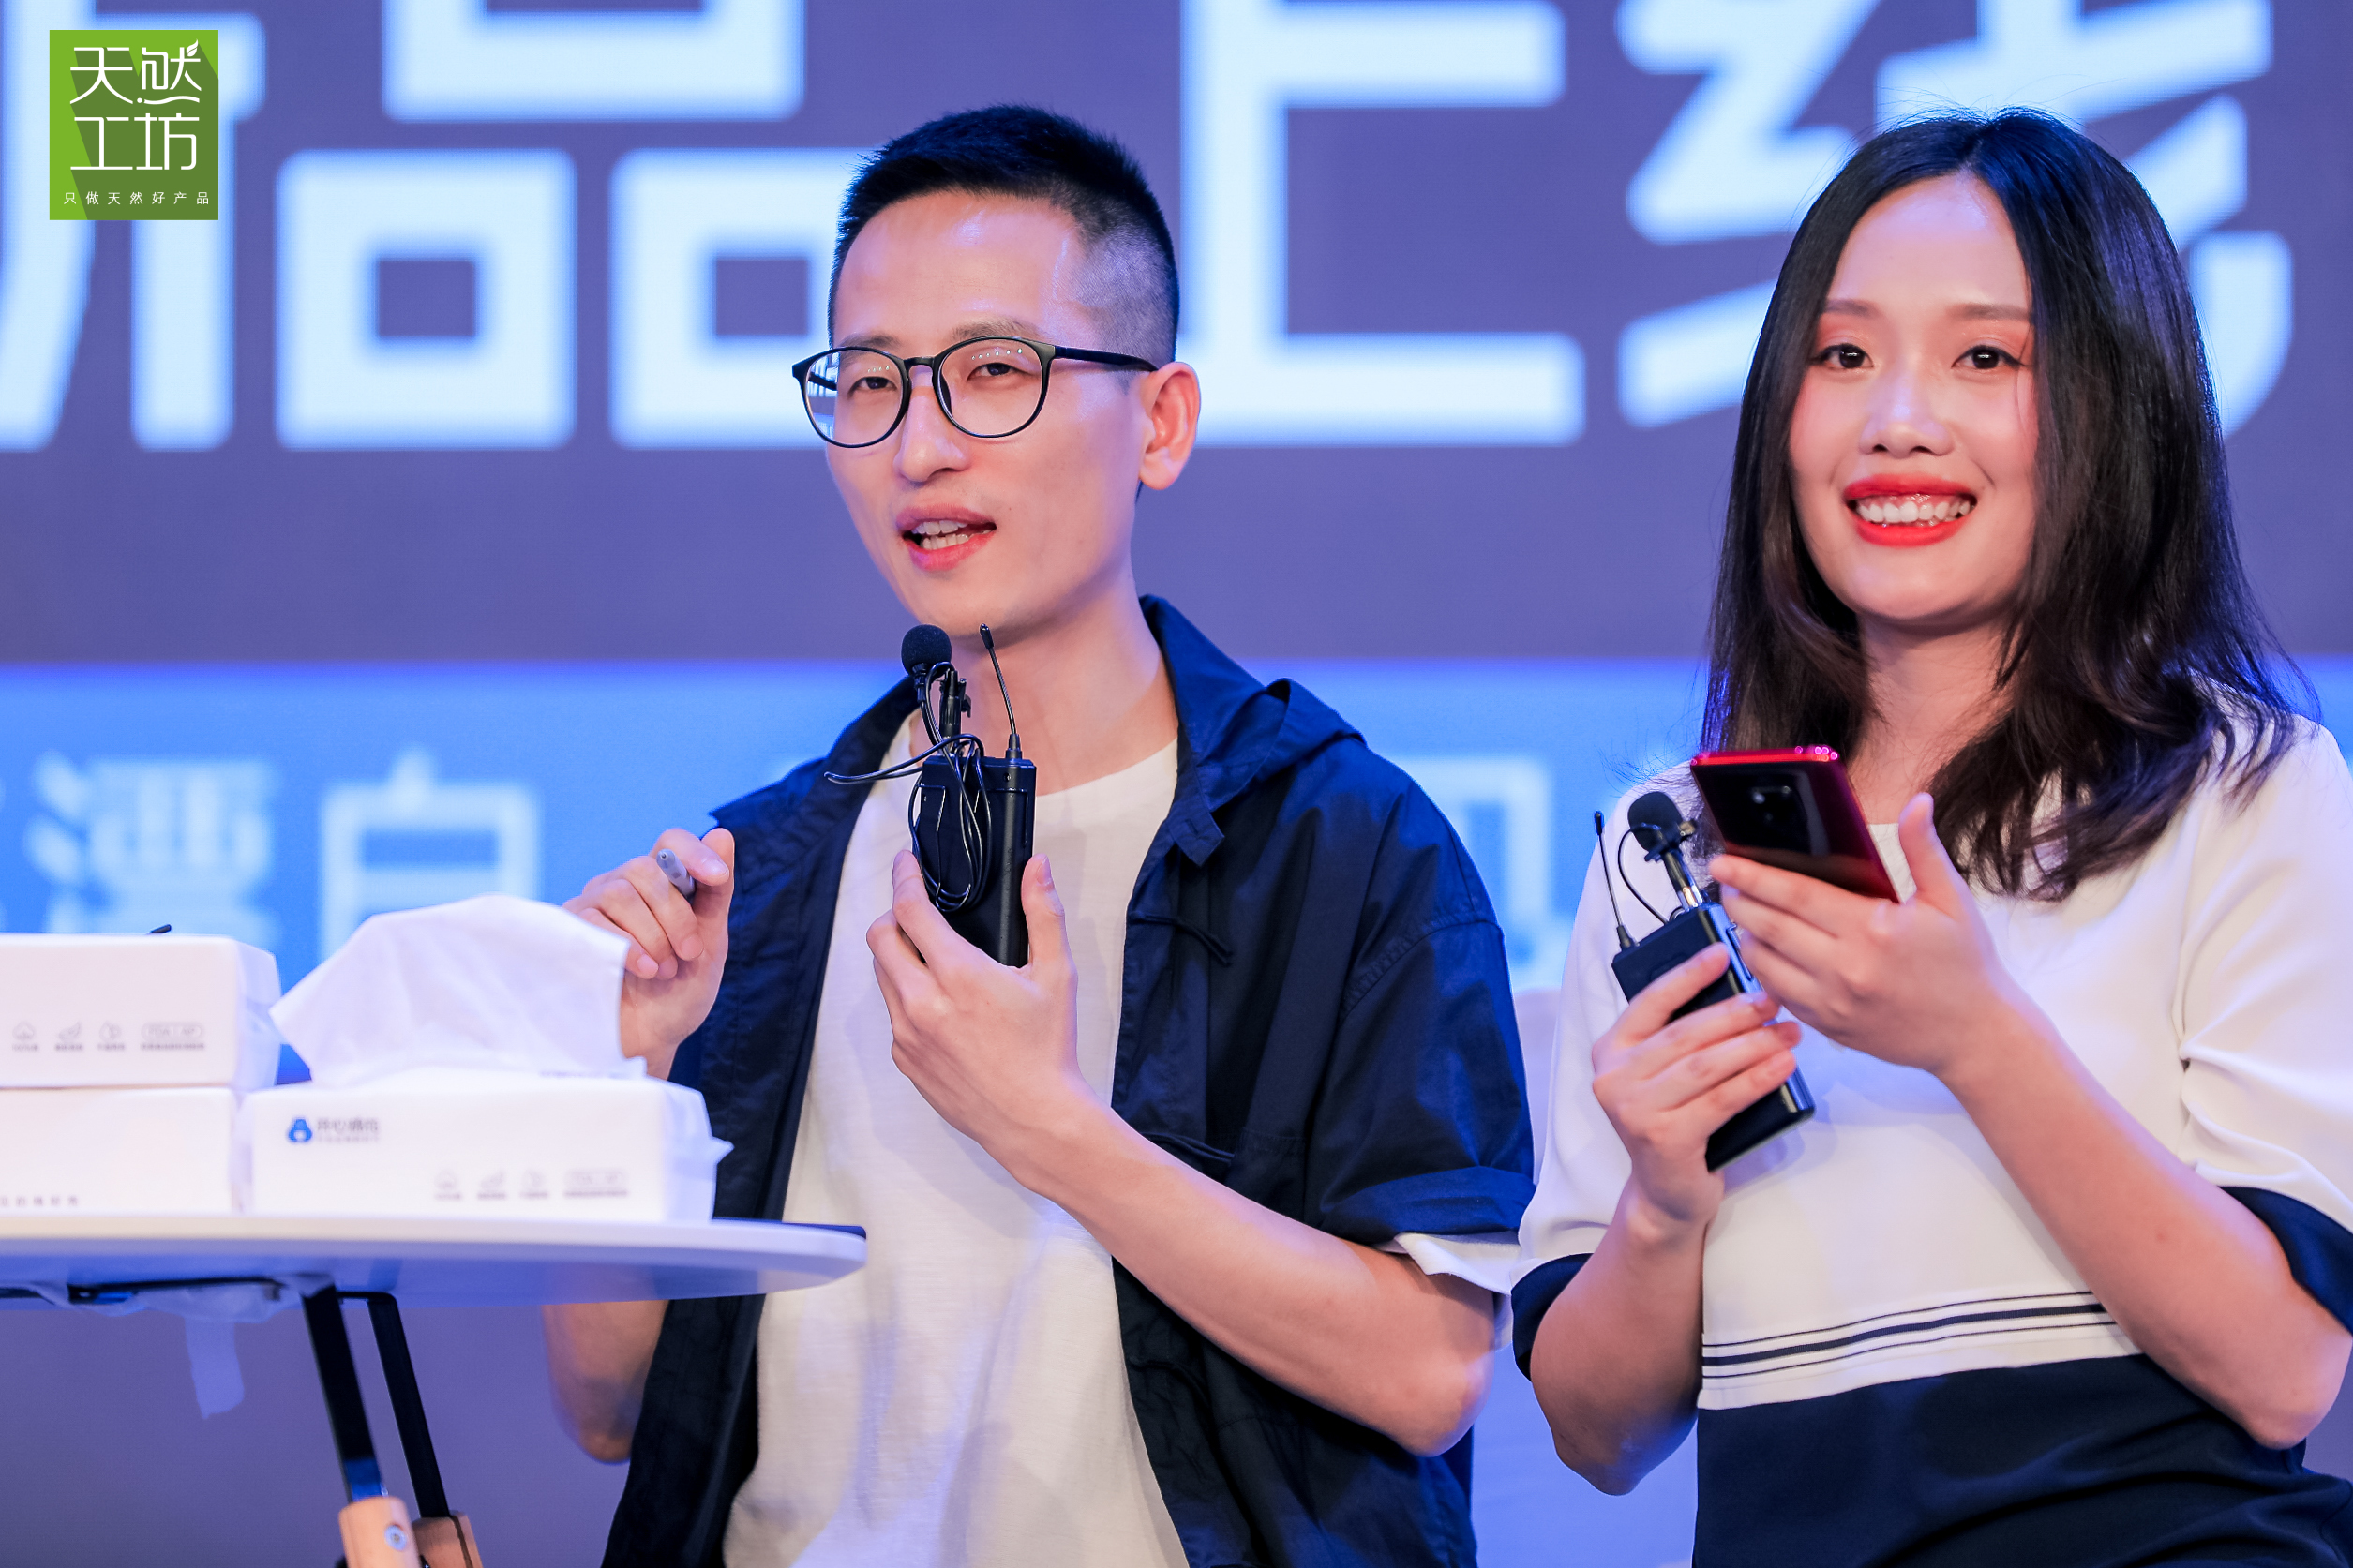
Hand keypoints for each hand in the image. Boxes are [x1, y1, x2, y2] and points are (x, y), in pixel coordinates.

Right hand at [565, 827, 734, 1076]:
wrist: (648, 1039)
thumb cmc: (679, 991)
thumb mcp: (710, 944)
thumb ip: (714, 893)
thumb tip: (722, 834)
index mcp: (661, 884)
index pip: (670, 841)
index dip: (693, 852)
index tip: (716, 878)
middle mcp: (623, 886)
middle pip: (645, 868)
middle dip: (675, 914)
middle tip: (689, 953)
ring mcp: (592, 906)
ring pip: (619, 893)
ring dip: (652, 935)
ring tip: (663, 970)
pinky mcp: (569, 931)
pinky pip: (592, 920)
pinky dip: (627, 945)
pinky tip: (644, 969)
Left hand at [866, 851, 1099, 1172]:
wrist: (1035, 1120)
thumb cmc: (1048, 1050)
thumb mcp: (1058, 975)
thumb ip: (1043, 913)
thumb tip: (1037, 868)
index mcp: (959, 975)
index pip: (910, 910)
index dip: (904, 878)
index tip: (905, 863)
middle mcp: (923, 1003)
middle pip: (880, 938)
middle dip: (893, 915)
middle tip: (916, 910)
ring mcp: (908, 1034)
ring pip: (882, 977)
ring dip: (899, 957)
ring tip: (932, 957)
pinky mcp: (905, 1060)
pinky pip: (893, 1014)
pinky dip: (907, 998)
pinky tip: (942, 1005)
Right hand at [1592, 944, 1798, 1234]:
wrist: (1665, 1194)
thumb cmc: (1676, 1124)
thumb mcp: (1668, 1076)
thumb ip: (1684, 1041)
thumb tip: (1739, 998)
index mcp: (1611, 1050)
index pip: (1650, 1001)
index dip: (1687, 974)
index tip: (1723, 952)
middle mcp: (1613, 1077)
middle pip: (1685, 1033)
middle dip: (1735, 1013)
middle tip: (1774, 1002)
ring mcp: (1633, 1109)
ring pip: (1705, 1065)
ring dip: (1753, 1046)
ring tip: (1789, 1034)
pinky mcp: (1662, 1138)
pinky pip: (1720, 1100)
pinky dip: (1756, 1080)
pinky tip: (1782, 1067)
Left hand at [1712, 793, 2034, 1080]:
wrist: (1974, 1036)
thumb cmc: (1965, 966)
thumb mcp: (1951, 900)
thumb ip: (1924, 849)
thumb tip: (1918, 803)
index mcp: (1872, 931)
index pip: (1796, 895)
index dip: (1753, 876)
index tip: (1724, 861)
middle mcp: (1845, 968)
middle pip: (1769, 927)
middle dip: (1738, 900)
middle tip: (1724, 881)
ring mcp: (1832, 1002)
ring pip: (1764, 963)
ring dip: (1744, 934)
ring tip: (1743, 913)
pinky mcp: (1828, 1026)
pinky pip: (1778, 994)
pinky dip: (1763, 969)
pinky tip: (1764, 950)